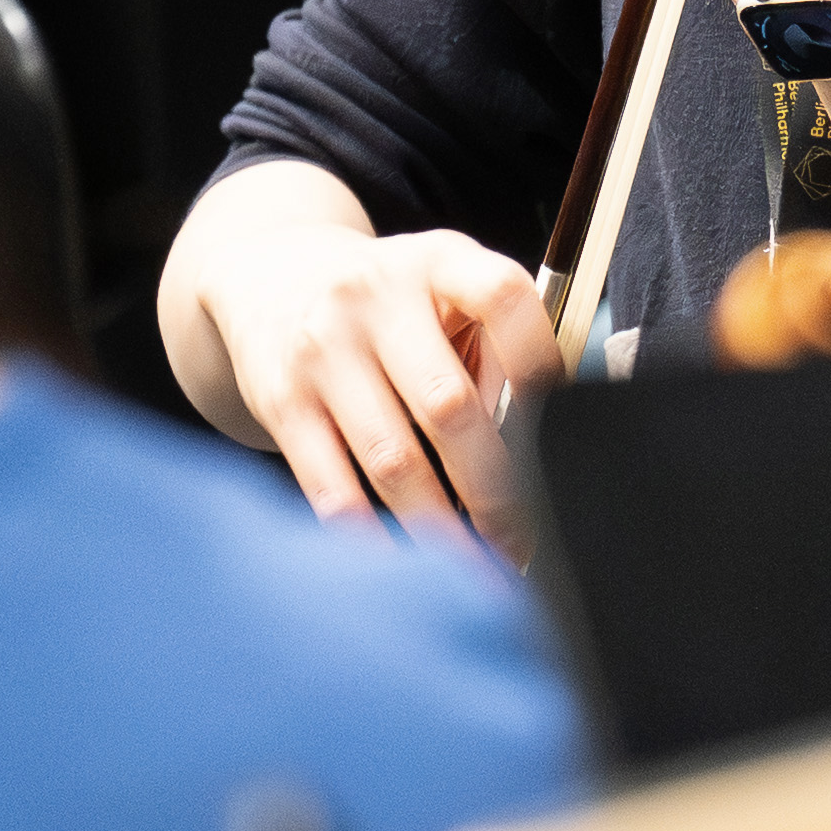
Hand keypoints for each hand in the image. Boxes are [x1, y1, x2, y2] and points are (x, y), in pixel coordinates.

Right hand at [177, 181, 561, 538]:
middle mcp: (376, 297)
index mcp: (438, 261)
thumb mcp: (442, 290)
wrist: (269, 277)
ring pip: (393, 461)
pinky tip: (403, 563)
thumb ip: (493, 350)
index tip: (561, 437)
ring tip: (473, 570)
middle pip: (449, 406)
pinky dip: (373, 539)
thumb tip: (530, 453)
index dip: (541, 367)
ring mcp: (323, 349)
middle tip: (522, 542)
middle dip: (496, 491)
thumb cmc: (387, 302)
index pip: (504, 299)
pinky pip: (331, 488)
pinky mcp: (281, 401)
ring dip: (440, 531)